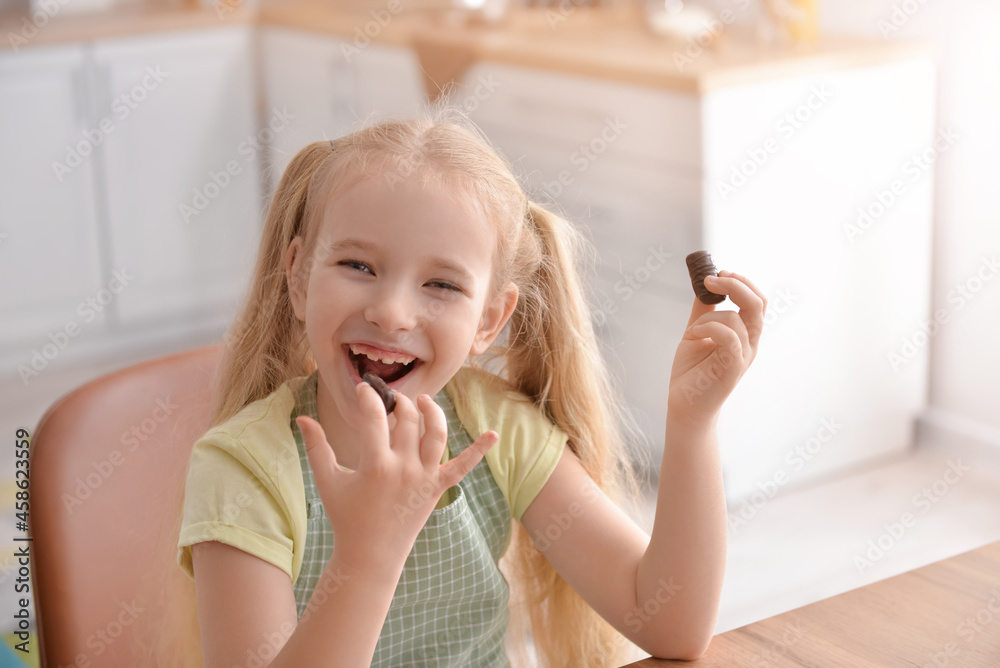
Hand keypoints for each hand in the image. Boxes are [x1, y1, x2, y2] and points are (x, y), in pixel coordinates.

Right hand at [295, 383, 497, 569]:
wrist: (370, 556)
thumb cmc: (346, 517)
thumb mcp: (328, 480)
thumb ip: (316, 447)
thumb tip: (301, 417)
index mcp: (375, 465)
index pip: (374, 418)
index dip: (368, 397)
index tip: (364, 389)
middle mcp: (403, 468)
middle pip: (407, 420)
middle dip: (399, 402)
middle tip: (391, 399)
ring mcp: (423, 478)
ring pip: (437, 434)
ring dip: (433, 412)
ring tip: (422, 402)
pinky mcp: (437, 489)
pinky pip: (462, 466)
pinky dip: (480, 451)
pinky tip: (494, 435)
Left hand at [668, 270, 766, 426]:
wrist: (684, 404)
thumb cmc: (692, 371)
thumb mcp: (696, 332)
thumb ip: (703, 310)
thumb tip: (704, 285)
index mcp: (745, 333)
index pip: (757, 300)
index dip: (741, 281)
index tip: (716, 274)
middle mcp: (750, 343)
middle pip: (758, 303)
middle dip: (735, 284)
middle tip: (710, 279)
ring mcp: (744, 356)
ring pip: (737, 318)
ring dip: (708, 317)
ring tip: (692, 332)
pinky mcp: (734, 368)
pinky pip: (730, 337)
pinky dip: (709, 328)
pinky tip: (694, 336)